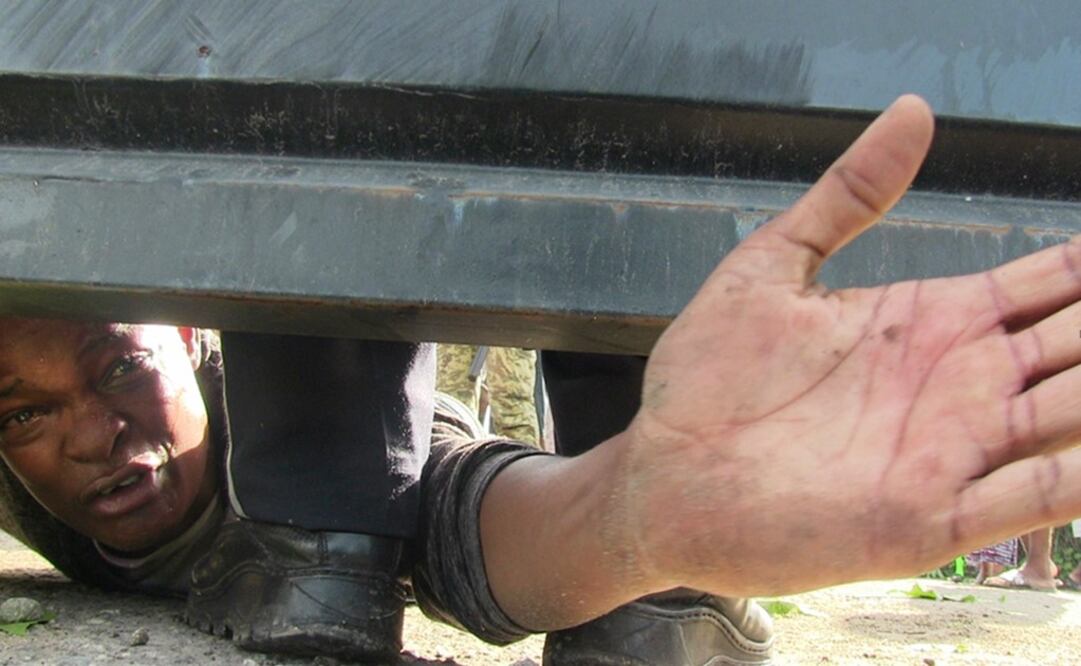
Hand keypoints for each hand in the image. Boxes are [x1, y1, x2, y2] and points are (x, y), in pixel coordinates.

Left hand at [628, 95, 1080, 595]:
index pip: (1049, 284)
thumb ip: (848, 196)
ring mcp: (952, 452)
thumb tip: (915, 111)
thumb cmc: (706, 381)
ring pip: (1078, 414)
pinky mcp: (932, 518)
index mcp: (932, 324)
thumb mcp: (772, 268)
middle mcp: (960, 386)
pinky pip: (1037, 493)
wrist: (663, 475)